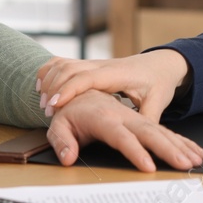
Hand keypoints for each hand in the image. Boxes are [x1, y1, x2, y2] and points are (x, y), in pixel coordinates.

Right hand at [36, 50, 188, 122]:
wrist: (161, 64)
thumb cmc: (159, 84)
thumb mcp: (157, 103)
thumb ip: (148, 120)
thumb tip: (141, 141)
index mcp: (118, 74)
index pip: (89, 78)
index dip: (70, 89)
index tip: (56, 103)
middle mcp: (104, 66)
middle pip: (71, 69)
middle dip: (55, 88)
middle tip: (47, 111)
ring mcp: (96, 64)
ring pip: (65, 64)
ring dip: (50, 81)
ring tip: (43, 104)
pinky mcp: (91, 65)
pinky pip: (64, 62)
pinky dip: (49, 71)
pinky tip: (40, 85)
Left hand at [45, 89, 202, 171]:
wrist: (82, 92)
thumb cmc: (71, 112)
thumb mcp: (58, 125)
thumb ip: (61, 141)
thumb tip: (67, 158)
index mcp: (104, 117)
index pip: (121, 136)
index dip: (136, 151)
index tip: (148, 167)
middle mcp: (124, 116)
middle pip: (150, 133)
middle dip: (169, 149)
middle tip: (185, 165)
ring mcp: (136, 119)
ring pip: (162, 132)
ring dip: (181, 146)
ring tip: (197, 161)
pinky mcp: (143, 122)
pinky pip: (166, 132)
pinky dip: (183, 142)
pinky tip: (196, 152)